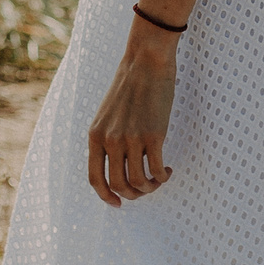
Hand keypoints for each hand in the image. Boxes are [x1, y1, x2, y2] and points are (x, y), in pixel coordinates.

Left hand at [87, 22, 178, 204]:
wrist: (146, 61)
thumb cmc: (130, 85)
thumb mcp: (107, 114)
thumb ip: (106, 137)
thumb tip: (117, 165)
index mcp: (95, 136)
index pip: (95, 179)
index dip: (106, 197)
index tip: (118, 203)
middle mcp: (110, 140)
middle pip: (118, 186)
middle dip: (134, 195)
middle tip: (147, 188)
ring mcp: (131, 138)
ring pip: (139, 182)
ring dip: (151, 188)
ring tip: (160, 178)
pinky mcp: (153, 135)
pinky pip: (155, 170)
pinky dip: (162, 176)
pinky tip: (167, 169)